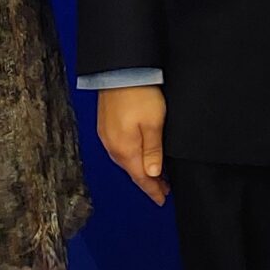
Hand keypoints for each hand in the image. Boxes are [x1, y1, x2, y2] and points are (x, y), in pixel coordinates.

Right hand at [96, 85, 168, 204]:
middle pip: (132, 171)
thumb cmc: (139, 94)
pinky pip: (120, 149)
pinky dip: (132, 157)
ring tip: (155, 175)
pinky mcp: (107, 126)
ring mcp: (107, 136)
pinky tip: (139, 155)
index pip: (141, 178)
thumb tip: (153, 174)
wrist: (119, 70)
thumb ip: (153, 151)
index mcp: (125, 150)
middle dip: (148, 182)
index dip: (153, 190)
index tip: (162, 199)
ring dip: (140, 169)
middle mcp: (113, 146)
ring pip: (126, 160)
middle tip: (163, 189)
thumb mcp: (154, 124)